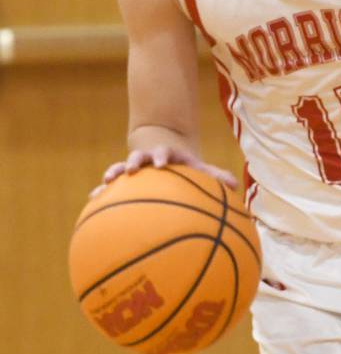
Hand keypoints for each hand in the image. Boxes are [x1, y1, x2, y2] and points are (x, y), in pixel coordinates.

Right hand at [97, 147, 237, 195]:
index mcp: (167, 155)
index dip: (162, 155)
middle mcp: (148, 159)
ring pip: (120, 168)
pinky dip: (101, 191)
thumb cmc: (186, 168)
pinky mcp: (125, 180)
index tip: (161, 163)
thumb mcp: (199, 169)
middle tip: (130, 169)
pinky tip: (91, 201)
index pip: (164, 152)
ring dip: (114, 173)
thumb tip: (235, 186)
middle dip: (134, 161)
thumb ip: (215, 176)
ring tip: (104, 183)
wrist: (166, 157)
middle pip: (138, 156)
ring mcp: (134, 168)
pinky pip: (111, 186)